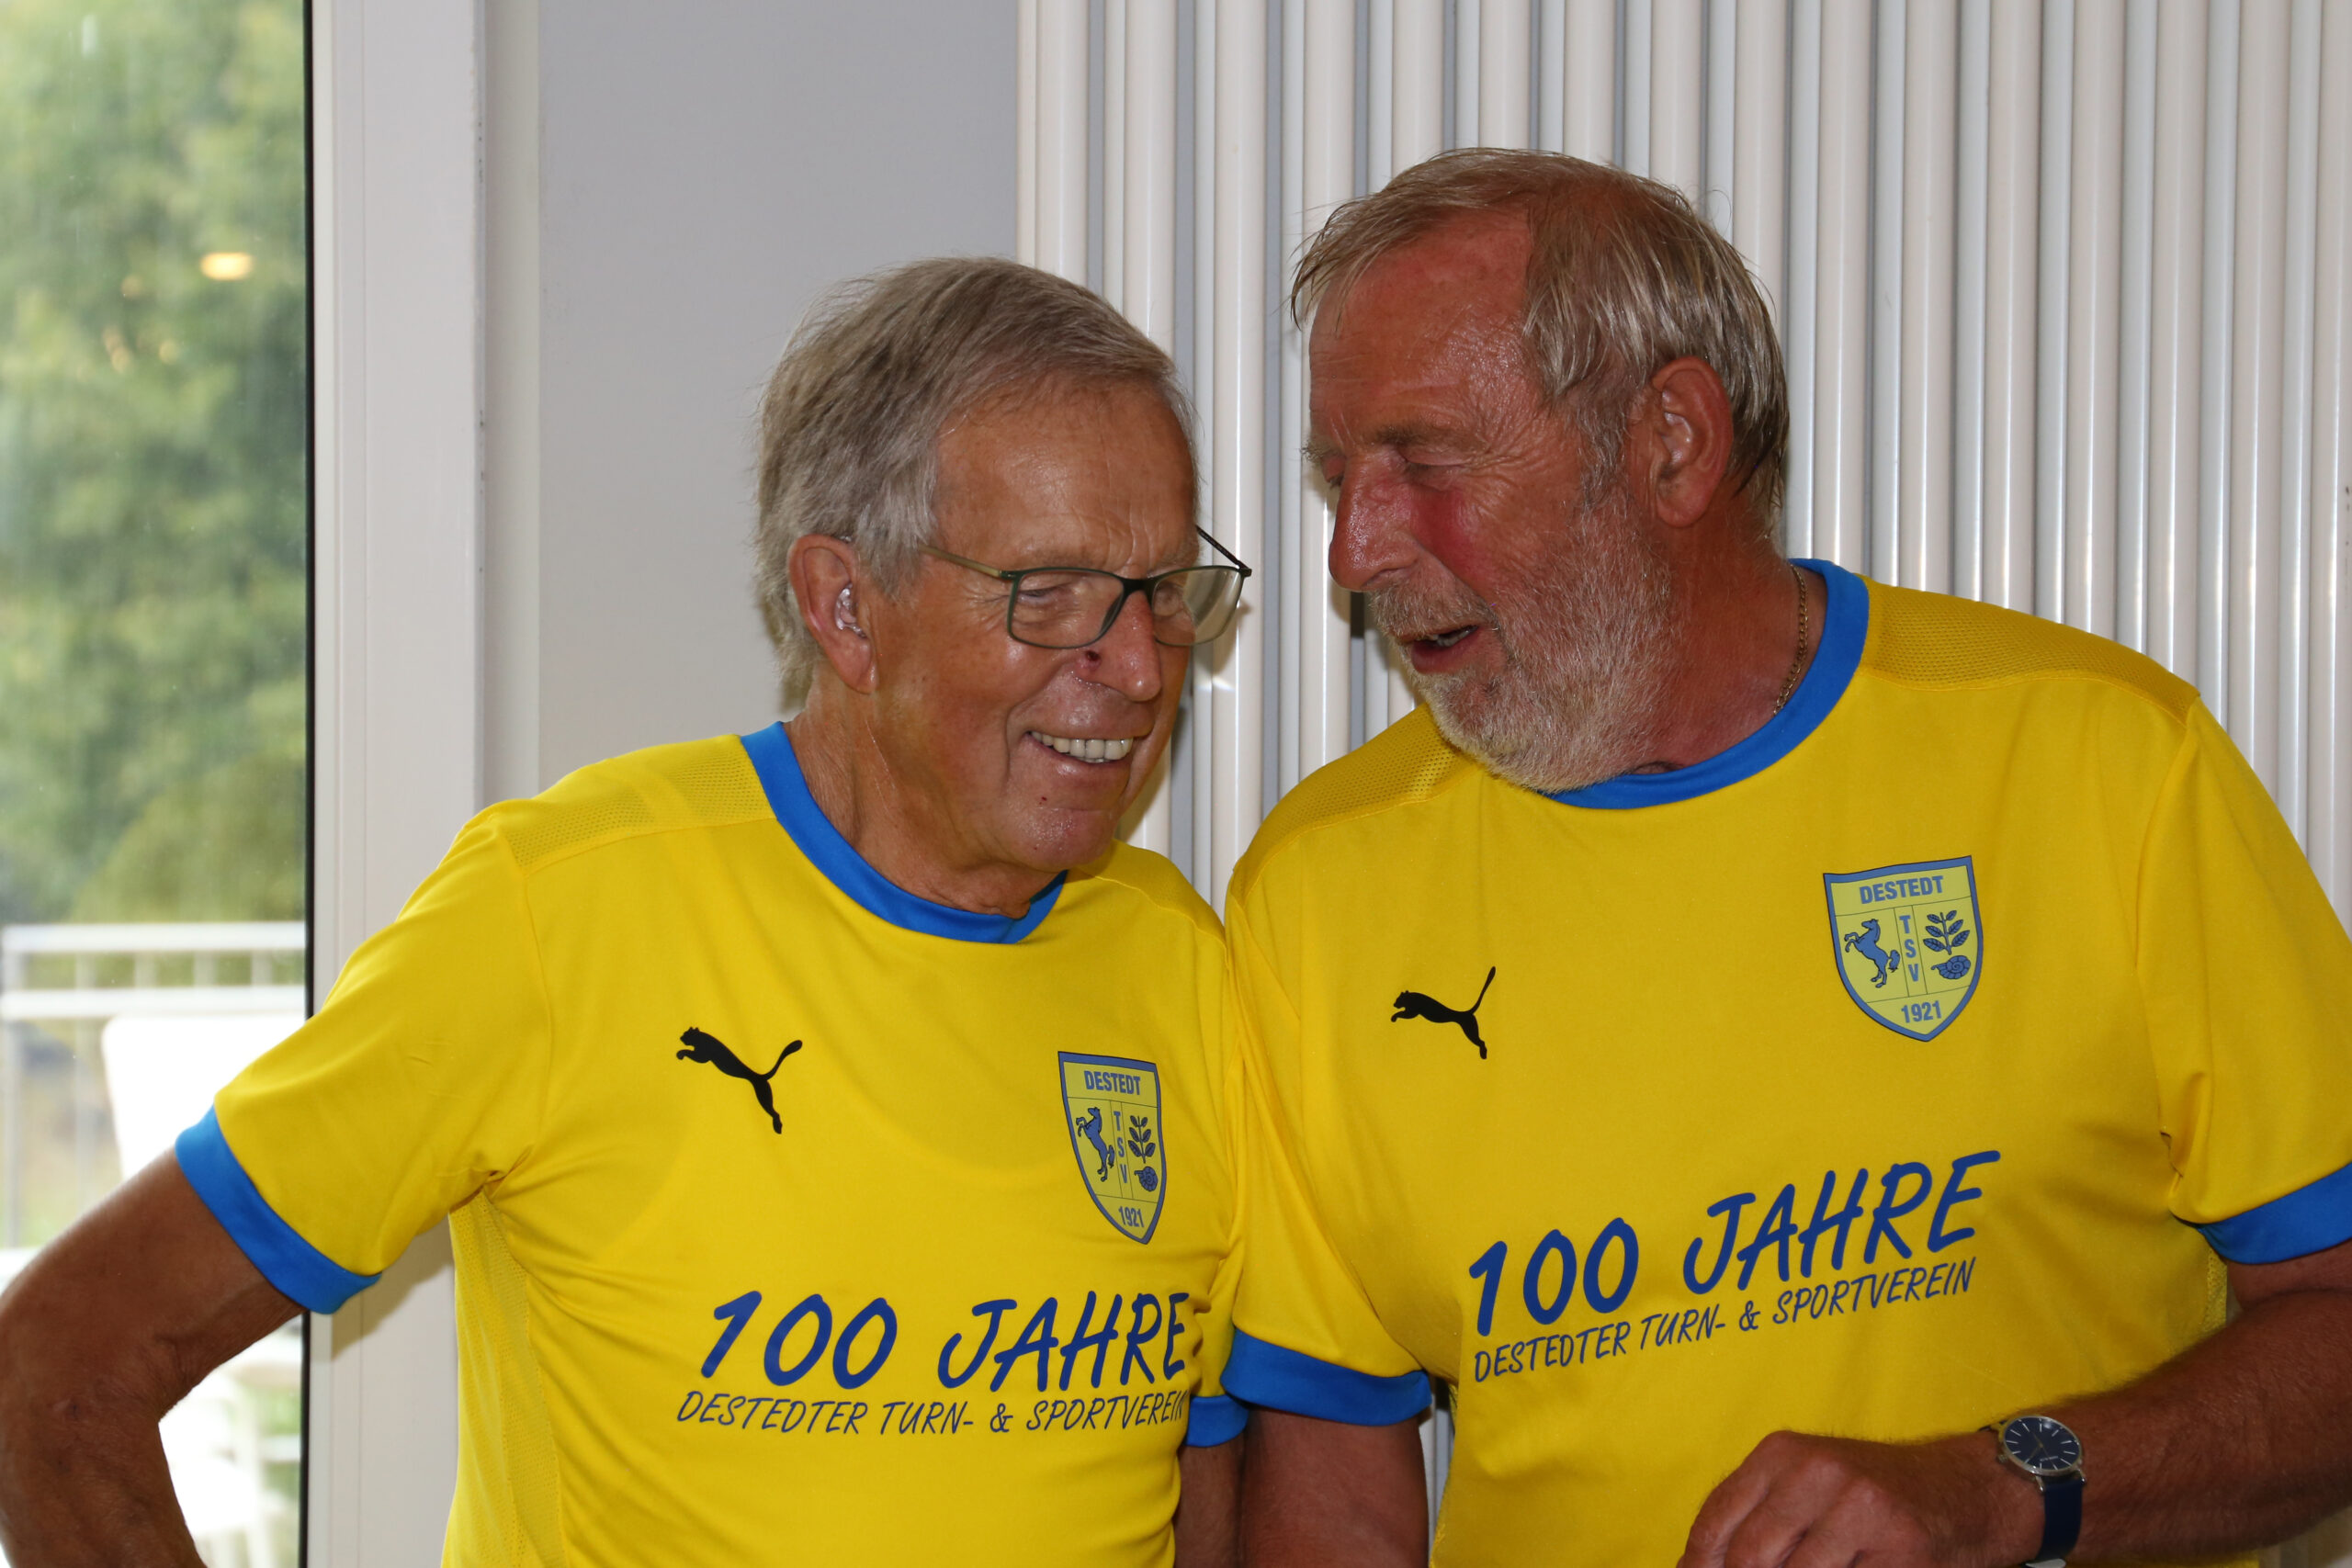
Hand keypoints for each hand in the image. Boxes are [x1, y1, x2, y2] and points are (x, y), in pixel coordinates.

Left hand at [1677, 1430, 2041, 1567]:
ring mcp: (1858, 1508)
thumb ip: (1752, 1518)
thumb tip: (1693, 1564)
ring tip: (1823, 1564)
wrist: (1963, 1490)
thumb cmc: (1869, 1496)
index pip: (1716, 1522)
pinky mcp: (1898, 1546)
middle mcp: (1816, 1473)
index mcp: (1781, 1454)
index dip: (1699, 1564)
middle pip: (1749, 1558)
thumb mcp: (1804, 1483)